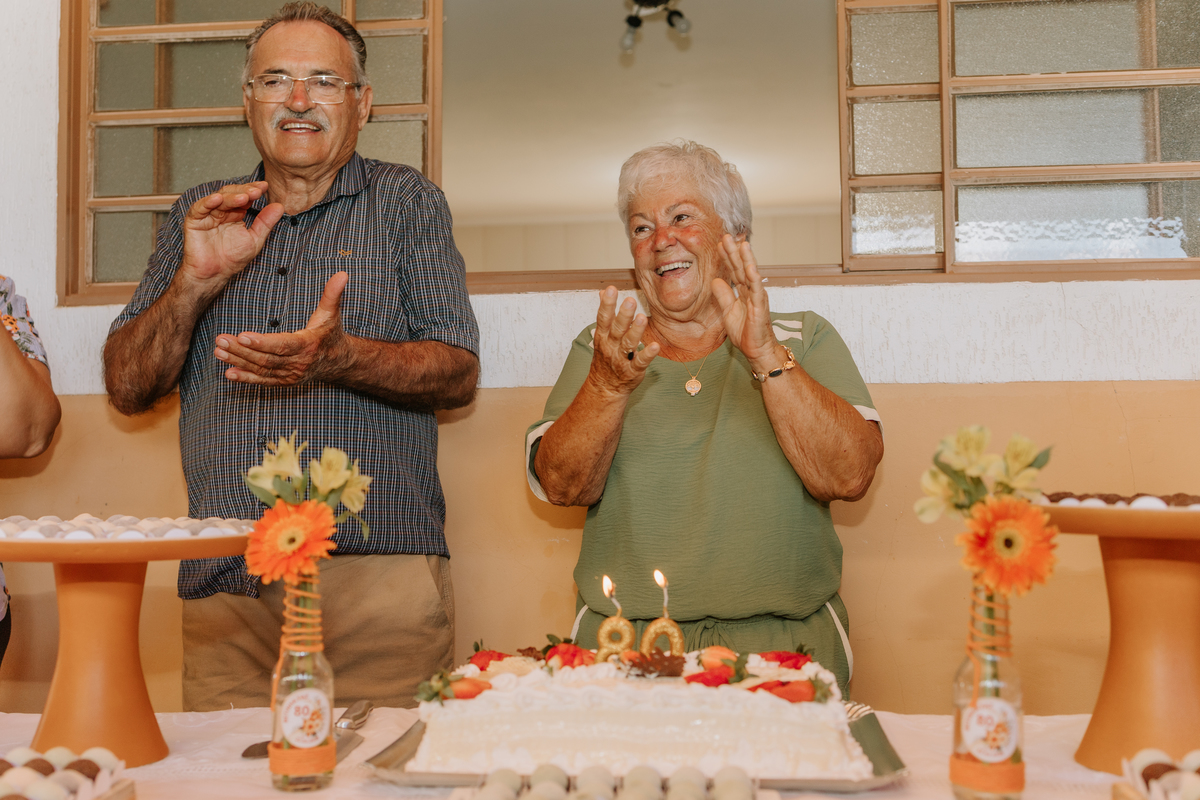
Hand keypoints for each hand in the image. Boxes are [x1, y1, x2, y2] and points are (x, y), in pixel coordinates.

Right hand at [180, 182, 283, 287]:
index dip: (253, 190)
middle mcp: (221, 211)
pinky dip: (208, 202)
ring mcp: (207, 214)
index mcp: (235, 213)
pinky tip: (218, 199)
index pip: (244, 196)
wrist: (215, 274)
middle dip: (245, 191)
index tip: (265, 186)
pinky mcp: (194, 220)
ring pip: (218, 199)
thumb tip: (279, 206)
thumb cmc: (232, 258)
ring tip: (244, 197)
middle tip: (257, 191)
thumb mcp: (255, 239)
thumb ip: (265, 223)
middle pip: (232, 194)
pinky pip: (200, 208)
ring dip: (231, 196)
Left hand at [215, 271, 350, 385]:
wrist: (339, 362)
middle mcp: (299, 363)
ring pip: (261, 369)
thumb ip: (333, 294)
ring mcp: (291, 375)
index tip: (242, 336)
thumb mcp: (332, 314)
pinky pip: (263, 381)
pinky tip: (228, 373)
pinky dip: (245, 378)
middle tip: (220, 339)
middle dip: (241, 350)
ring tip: (218, 350)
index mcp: (308, 345)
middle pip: (267, 359)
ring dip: (238, 361)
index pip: (283, 345)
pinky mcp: (284, 381)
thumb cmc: (330, 334)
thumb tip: (342, 274)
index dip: (262, 342)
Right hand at [587, 286, 658, 395]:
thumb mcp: (601, 335)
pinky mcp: (633, 371)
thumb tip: (602, 291)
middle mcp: (611, 347)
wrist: (604, 387)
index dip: (606, 304)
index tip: (610, 289)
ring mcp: (621, 359)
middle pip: (617, 329)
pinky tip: (655, 346)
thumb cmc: (606, 357)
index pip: (603, 318)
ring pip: (629, 344)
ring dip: (636, 331)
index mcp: (603, 337)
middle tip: (630, 300)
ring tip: (642, 318)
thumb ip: (606, 314)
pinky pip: (640, 362)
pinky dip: (647, 354)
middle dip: (623, 315)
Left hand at [711, 235, 779, 367]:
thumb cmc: (746, 333)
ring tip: (741, 244)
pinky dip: (754, 277)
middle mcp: (751, 290)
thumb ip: (723, 296)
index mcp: (743, 291)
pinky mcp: (760, 305)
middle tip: (727, 236)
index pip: (733, 270)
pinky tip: (750, 266)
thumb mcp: (728, 312)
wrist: (756, 350)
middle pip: (741, 267)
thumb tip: (716, 280)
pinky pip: (757, 289)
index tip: (719, 244)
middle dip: (734, 252)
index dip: (727, 257)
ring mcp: (757, 296)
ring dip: (746, 259)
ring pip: (751, 274)